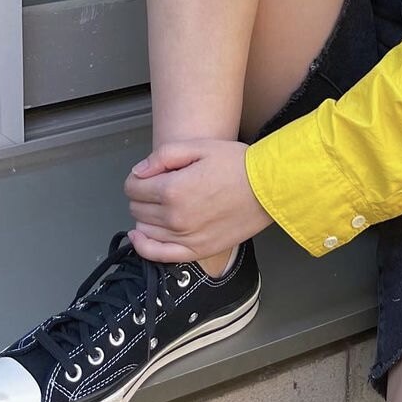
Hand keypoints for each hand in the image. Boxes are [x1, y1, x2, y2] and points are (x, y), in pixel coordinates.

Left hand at [123, 139, 273, 263]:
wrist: (268, 188)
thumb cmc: (237, 164)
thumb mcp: (200, 146)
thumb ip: (164, 156)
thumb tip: (139, 172)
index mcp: (173, 189)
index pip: (133, 187)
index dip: (137, 178)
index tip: (149, 174)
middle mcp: (175, 217)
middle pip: (137, 208)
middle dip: (142, 195)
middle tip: (159, 185)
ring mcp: (185, 237)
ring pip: (144, 229)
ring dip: (146, 216)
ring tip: (162, 204)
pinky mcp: (197, 251)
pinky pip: (158, 255)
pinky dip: (144, 246)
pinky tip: (141, 236)